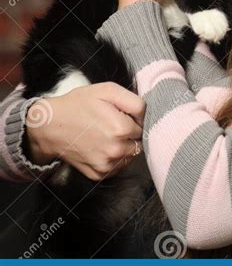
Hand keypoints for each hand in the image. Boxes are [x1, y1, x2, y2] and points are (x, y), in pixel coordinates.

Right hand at [25, 82, 145, 180]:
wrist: (50, 125)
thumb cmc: (79, 104)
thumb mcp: (107, 90)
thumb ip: (134, 101)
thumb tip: (148, 114)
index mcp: (121, 128)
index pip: (145, 125)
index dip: (135, 118)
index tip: (122, 113)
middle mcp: (116, 150)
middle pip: (140, 141)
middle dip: (132, 132)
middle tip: (114, 122)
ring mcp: (107, 165)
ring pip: (131, 155)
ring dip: (125, 146)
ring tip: (106, 134)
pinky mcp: (98, 175)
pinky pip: (118, 167)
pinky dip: (115, 157)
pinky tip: (102, 145)